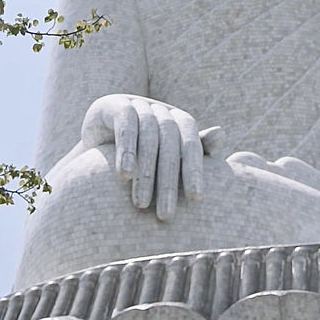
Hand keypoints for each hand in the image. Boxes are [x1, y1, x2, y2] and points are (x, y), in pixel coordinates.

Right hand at [81, 94, 223, 220]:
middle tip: (166, 214)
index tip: (196, 199)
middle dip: (169, 180)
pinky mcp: (114, 105)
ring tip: (142, 204)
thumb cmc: (143, 152)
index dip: (194, 170)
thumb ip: (196, 150)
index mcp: (180, 121)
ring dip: (146, 172)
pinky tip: (124, 175)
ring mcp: (138, 104)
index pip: (191, 144)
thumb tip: (221, 133)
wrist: (99, 138)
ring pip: (148, 137)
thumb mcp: (169, 154)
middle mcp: (161, 110)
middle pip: (170, 143)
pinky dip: (126, 150)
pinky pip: (125, 126)